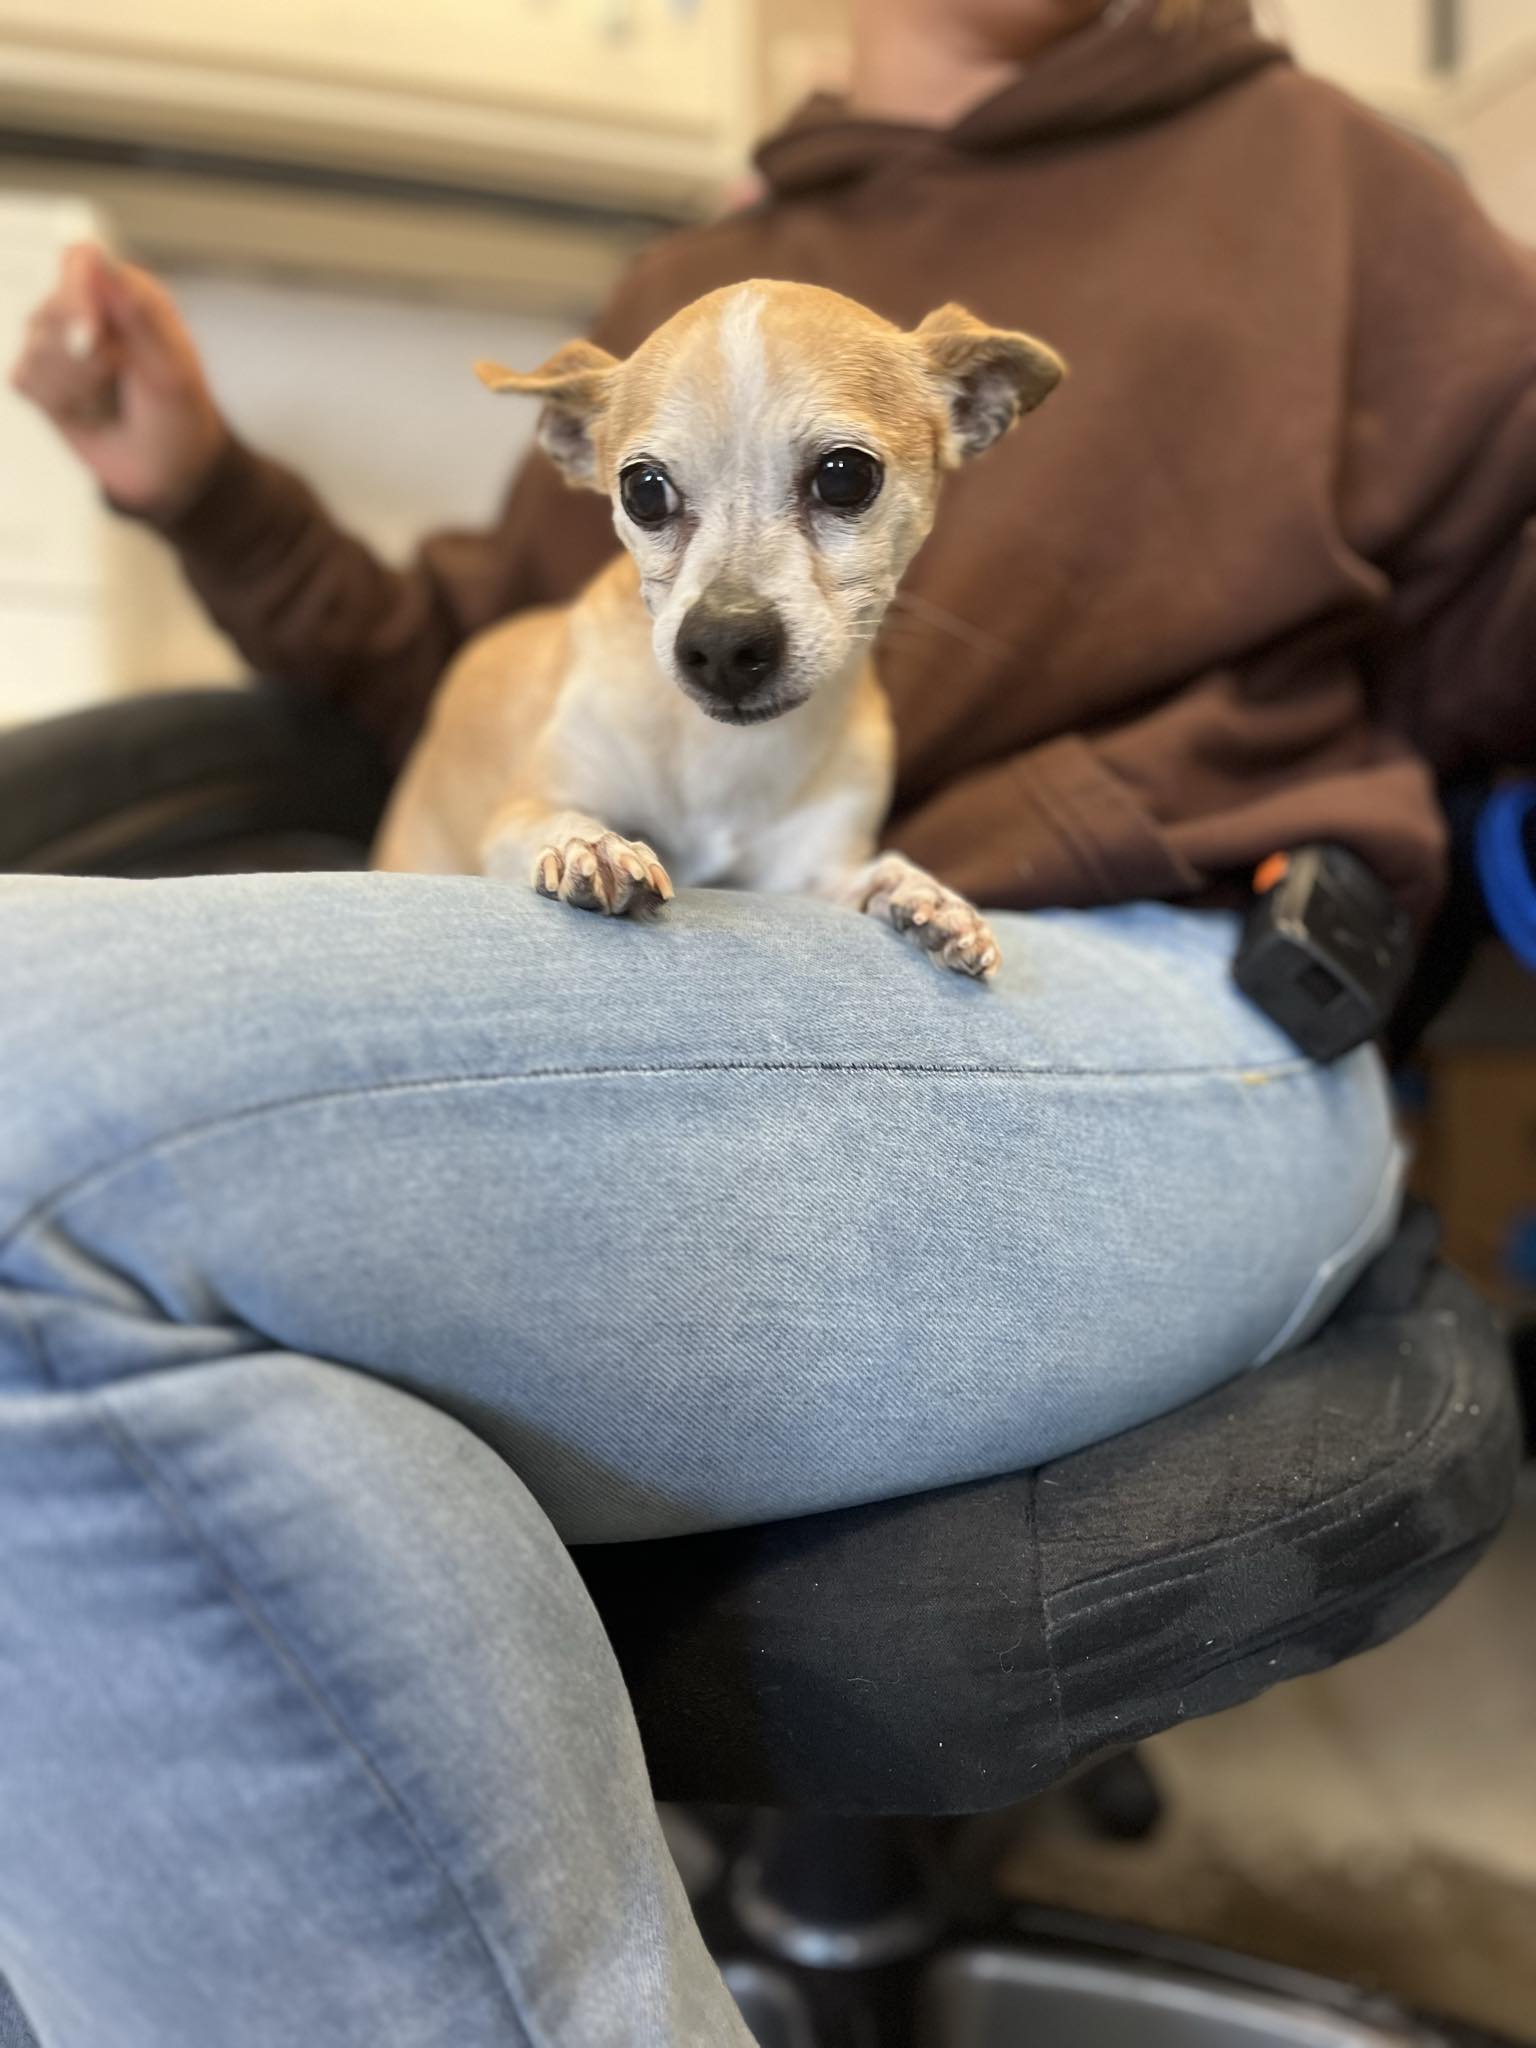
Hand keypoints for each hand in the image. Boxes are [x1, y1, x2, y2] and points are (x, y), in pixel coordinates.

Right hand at [9, 243, 229, 515]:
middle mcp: (84, 305)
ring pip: (37, 349)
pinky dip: (61, 404)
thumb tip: (99, 257)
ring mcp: (53, 339)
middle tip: (121, 378)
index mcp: (124, 290)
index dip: (77, 293)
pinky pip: (27, 380)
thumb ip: (137, 315)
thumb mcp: (173, 371)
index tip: (93, 333)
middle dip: (87, 358)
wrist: (167, 472)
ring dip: (79, 387)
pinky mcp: (35, 375)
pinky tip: (88, 412)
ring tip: (112, 400)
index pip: (78, 260)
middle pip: (53, 309)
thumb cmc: (179, 416)